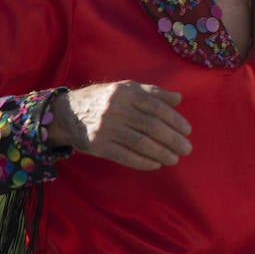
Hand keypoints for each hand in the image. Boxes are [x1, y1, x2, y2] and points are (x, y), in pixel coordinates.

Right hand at [48, 82, 191, 170]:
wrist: (67, 112)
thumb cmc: (105, 99)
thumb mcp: (126, 88)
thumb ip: (153, 93)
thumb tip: (179, 98)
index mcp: (126, 92)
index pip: (157, 107)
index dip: (175, 120)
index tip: (187, 131)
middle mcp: (116, 108)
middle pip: (151, 126)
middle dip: (172, 139)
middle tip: (186, 148)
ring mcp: (106, 128)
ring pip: (140, 143)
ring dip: (161, 153)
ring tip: (174, 159)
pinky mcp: (97, 145)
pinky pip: (125, 156)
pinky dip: (143, 162)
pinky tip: (155, 164)